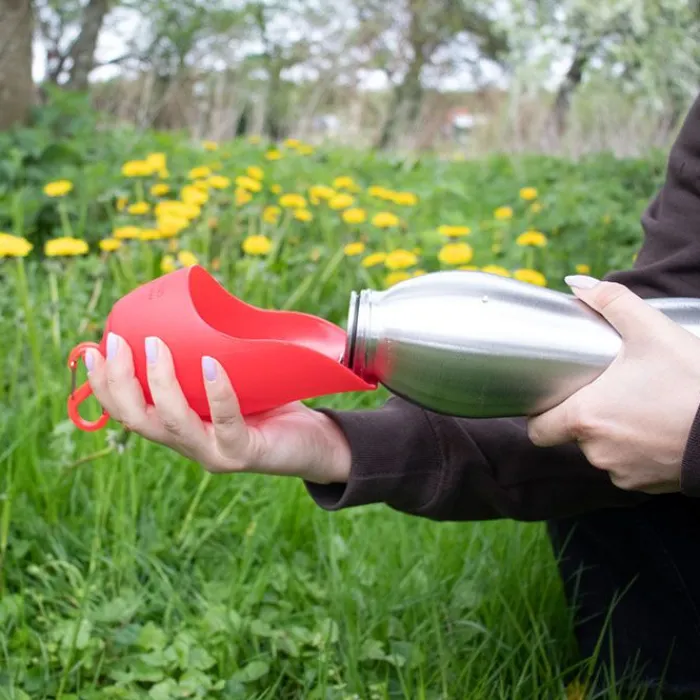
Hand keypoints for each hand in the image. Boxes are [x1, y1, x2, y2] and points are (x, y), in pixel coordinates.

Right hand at [84, 333, 351, 484]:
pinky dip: (217, 393)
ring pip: (173, 425)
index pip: (129, 413)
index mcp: (181, 427)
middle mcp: (191, 445)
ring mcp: (216, 453)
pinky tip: (211, 366)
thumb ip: (215, 354)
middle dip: (120, 382)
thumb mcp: (237, 378)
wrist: (316, 443)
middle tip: (116, 342)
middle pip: (139, 421)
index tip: (93, 347)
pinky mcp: (245, 455)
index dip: (104, 385)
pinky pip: (227, 424)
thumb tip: (203, 303)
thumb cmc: (274, 405)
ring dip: (160, 383)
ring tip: (157, 347)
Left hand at [527, 276, 699, 494]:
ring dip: (612, 434)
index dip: (541, 414)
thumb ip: (610, 301)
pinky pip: (629, 468)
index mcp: (585, 418)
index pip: (538, 430)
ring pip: (602, 452)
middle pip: (573, 436)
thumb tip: (578, 284)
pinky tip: (655, 429)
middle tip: (610, 392)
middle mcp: (597, 451)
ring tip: (638, 408)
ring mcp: (623, 473)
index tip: (554, 398)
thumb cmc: (692, 381)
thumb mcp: (651, 330)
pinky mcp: (647, 486)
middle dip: (586, 416)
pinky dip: (636, 451)